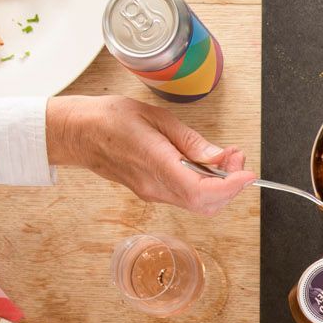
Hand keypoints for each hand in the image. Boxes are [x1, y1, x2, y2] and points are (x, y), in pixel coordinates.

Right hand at [46, 97, 255, 213]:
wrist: (75, 133)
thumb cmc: (108, 118)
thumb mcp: (154, 117)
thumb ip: (188, 140)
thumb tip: (217, 157)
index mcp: (154, 163)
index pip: (200, 191)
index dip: (230, 187)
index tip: (247, 174)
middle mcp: (154, 186)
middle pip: (204, 205)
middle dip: (230, 186)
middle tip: (237, 158)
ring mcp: (151, 192)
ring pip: (197, 204)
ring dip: (220, 186)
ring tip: (225, 157)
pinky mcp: (150, 191)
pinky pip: (185, 196)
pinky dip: (205, 185)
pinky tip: (206, 164)